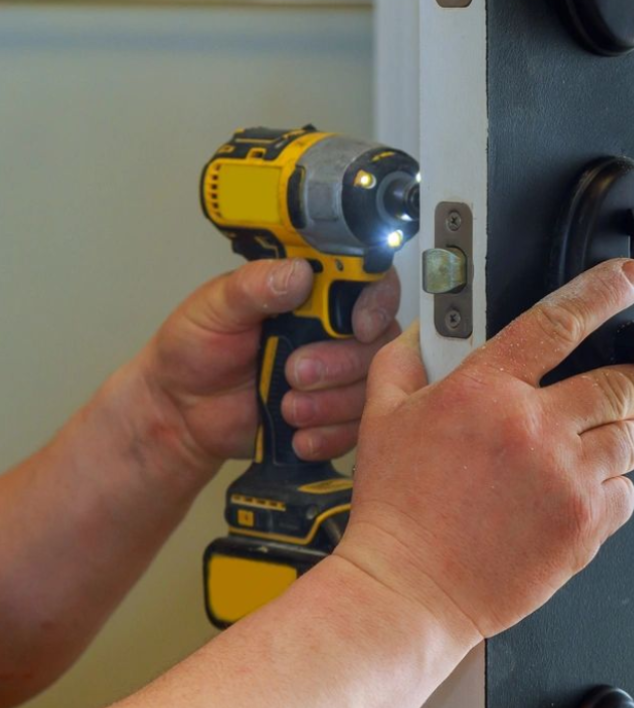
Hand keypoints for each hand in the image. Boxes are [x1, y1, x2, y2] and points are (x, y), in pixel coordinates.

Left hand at [132, 258, 402, 469]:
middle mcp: (334, 330)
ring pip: (370, 386)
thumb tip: (298, 273)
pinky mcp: (334, 415)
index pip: (370, 284)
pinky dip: (329, 435)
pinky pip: (357, 427)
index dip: (376, 304)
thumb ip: (254, 286)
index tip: (358, 326)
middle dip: (340, 364)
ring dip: (332, 404)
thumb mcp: (214, 308)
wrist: (180, 413)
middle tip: (294, 373)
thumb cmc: (193, 351)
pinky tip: (298, 435)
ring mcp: (338, 374)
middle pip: (378, 342)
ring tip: (288, 408)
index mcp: (312, 293)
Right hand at [336, 258, 633, 641]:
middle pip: (621, 381)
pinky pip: (629, 493)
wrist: (407, 589)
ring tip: (626, 436)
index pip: (558, 321)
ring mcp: (565, 477)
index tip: (629, 280)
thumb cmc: (396, 511)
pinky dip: (620, 487)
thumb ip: (404, 361)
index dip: (603, 292)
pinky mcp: (583, 526)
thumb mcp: (381, 419)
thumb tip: (423, 331)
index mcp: (486, 389)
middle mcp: (534, 427)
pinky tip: (593, 489)